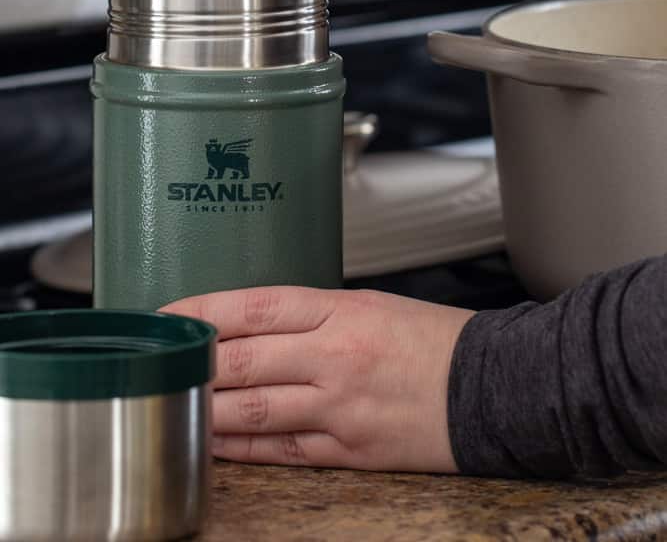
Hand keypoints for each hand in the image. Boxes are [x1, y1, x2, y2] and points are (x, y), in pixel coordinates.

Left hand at [161, 286, 472, 471]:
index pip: (257, 305)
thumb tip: (253, 325)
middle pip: (244, 359)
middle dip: (194, 363)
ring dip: (205, 408)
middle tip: (160, 362)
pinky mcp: (348, 449)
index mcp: (343, 311)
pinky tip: (214, 441)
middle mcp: (336, 356)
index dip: (205, 310)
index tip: (171, 314)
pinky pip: (280, 449)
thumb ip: (313, 316)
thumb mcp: (372, 306)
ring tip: (172, 403)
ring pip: (253, 409)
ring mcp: (339, 407)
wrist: (493, 387)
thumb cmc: (433, 341)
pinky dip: (241, 447)